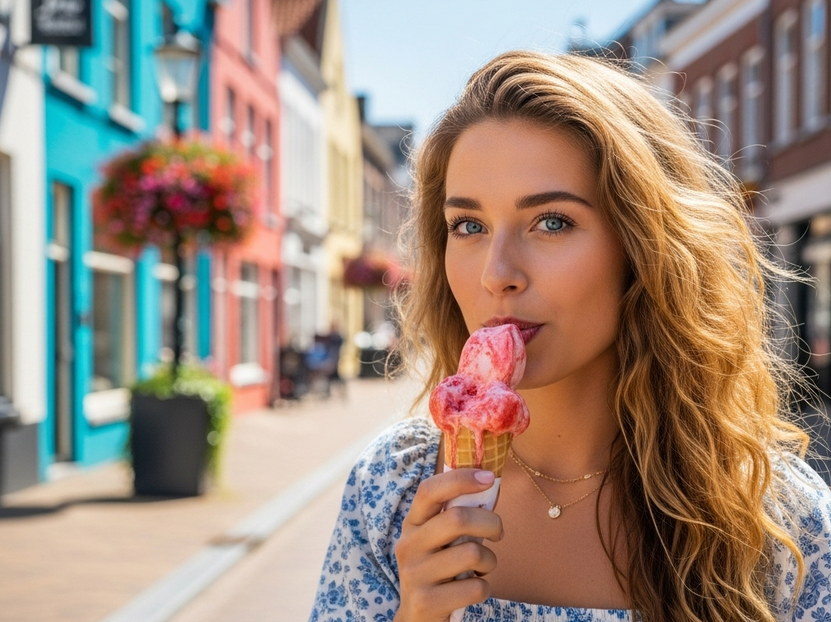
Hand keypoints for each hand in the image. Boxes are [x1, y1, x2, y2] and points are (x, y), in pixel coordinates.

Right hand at [393, 469, 503, 621]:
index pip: (430, 490)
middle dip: (490, 522)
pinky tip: (473, 589)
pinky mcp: (426, 601)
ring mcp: (414, 574)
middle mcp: (408, 545)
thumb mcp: (438, 540)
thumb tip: (489, 481)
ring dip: (489, 560)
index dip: (460, 478)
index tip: (488, 477)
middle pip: (457, 518)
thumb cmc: (439, 570)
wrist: (417, 618)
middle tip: (498, 533)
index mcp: (412, 524)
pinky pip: (475, 588)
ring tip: (482, 567)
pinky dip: (484, 588)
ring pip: (471, 554)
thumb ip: (456, 515)